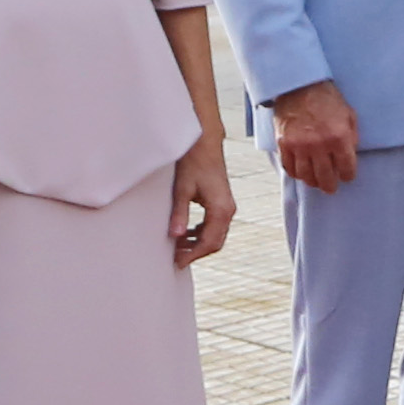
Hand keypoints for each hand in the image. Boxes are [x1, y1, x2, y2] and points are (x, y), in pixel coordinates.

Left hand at [170, 140, 236, 268]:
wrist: (204, 142)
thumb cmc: (193, 161)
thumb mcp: (182, 188)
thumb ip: (179, 214)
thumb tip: (175, 235)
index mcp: (221, 209)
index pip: (209, 242)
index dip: (193, 255)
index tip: (177, 262)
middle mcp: (228, 210)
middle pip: (215, 242)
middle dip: (196, 252)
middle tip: (176, 258)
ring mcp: (226, 206)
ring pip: (215, 235)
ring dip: (197, 243)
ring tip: (177, 246)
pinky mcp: (221, 203)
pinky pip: (214, 226)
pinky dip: (200, 233)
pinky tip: (186, 233)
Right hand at [267, 78, 360, 194]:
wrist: (300, 85)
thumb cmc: (327, 99)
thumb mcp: (349, 115)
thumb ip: (351, 137)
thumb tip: (350, 156)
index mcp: (338, 137)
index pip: (346, 168)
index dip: (348, 175)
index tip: (346, 177)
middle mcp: (318, 145)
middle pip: (325, 177)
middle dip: (330, 186)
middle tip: (331, 187)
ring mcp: (299, 145)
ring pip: (306, 176)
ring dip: (312, 182)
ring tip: (316, 182)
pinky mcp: (284, 143)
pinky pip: (289, 167)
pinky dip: (295, 173)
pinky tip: (301, 172)